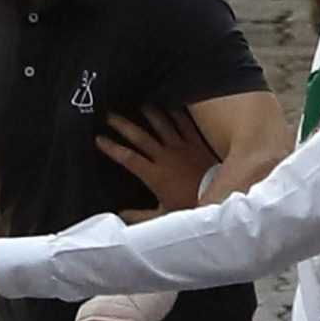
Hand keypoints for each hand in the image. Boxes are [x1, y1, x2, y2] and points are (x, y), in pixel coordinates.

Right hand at [97, 107, 213, 211]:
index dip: (112, 147)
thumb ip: (139, 216)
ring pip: (161, 125)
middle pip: (140, 136)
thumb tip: (120, 216)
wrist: (220, 198)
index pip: (128, 158)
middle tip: (109, 115)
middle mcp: (165, 157)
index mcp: (154, 174)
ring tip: (139, 104)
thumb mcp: (162, 215)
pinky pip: (185, 124)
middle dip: (123, 125)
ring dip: (149, 113)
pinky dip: (177, 113)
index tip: (99, 139)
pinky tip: (170, 104)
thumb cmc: (191, 207)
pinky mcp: (196, 143)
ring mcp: (181, 147)